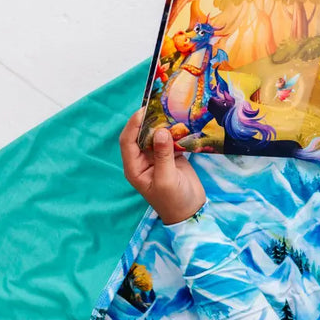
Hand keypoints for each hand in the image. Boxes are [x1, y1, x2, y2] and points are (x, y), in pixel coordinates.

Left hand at [119, 109, 206, 224]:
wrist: (191, 213)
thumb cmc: (174, 202)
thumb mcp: (167, 180)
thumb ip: (163, 155)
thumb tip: (160, 131)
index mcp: (134, 168)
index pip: (128, 141)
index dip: (133, 125)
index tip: (144, 111)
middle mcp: (142, 160)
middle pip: (140, 134)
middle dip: (148, 121)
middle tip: (159, 106)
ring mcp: (156, 157)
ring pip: (155, 135)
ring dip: (162, 124)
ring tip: (171, 111)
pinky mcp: (170, 156)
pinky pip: (169, 139)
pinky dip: (174, 131)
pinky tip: (180, 122)